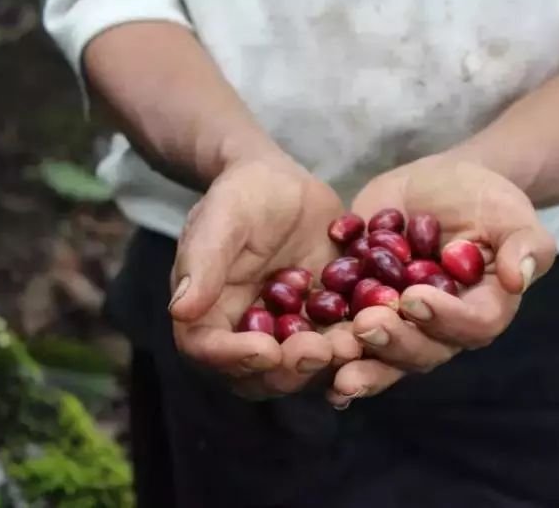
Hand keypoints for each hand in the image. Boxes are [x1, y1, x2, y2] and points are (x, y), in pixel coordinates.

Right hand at [168, 154, 360, 398]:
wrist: (285, 184)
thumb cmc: (243, 193)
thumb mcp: (222, 216)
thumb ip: (204, 260)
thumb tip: (180, 309)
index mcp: (207, 311)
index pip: (208, 350)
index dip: (234, 358)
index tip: (265, 350)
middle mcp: (244, 332)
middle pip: (258, 374)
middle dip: (290, 369)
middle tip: (319, 350)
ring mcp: (286, 333)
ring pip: (302, 368)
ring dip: (327, 364)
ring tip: (352, 342)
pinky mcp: (322, 324)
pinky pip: (336, 345)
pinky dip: (355, 346)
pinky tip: (378, 336)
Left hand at [327, 154, 555, 407]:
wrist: (438, 188)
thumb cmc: (483, 199)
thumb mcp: (509, 212)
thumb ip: (525, 243)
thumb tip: (519, 277)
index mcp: (482, 310)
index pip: (472, 326)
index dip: (445, 319)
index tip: (416, 297)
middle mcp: (440, 330)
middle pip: (423, 352)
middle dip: (394, 342)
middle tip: (366, 324)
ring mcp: (400, 326)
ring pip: (383, 357)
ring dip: (359, 361)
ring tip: (333, 356)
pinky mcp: (362, 311)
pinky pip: (347, 339)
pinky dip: (327, 350)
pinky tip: (302, 353)